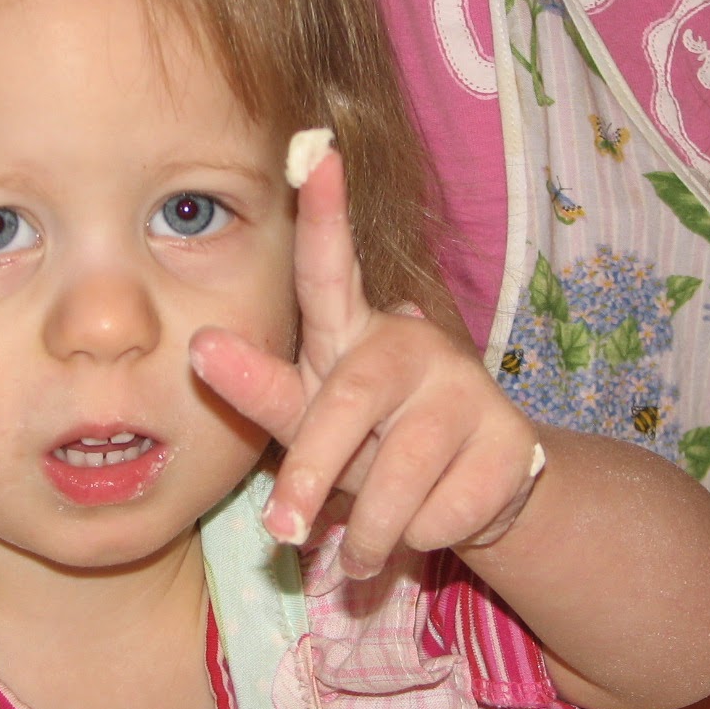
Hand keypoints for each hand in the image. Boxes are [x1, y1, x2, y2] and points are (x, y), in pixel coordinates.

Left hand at [189, 144, 541, 577]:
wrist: (473, 490)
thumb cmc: (369, 442)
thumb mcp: (308, 417)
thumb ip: (257, 388)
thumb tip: (198, 346)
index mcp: (352, 332)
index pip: (330, 268)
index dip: (325, 213)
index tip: (315, 154)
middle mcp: (412, 344)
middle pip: (348, 402)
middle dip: (311, 473)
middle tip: (281, 532)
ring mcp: (467, 389)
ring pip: (398, 476)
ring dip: (367, 532)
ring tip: (357, 554)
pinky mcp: (512, 442)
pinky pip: (444, 512)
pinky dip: (421, 540)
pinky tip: (430, 523)